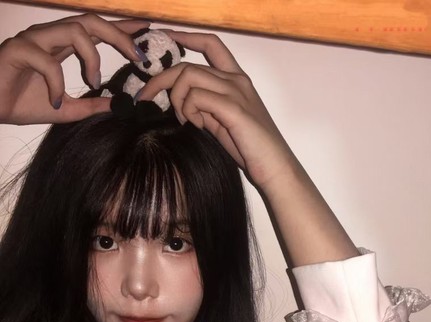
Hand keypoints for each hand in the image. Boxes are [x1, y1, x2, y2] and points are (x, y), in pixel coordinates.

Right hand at [0, 13, 149, 124]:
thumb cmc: (21, 102)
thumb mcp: (67, 109)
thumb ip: (93, 105)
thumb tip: (121, 105)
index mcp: (61, 46)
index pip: (96, 31)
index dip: (122, 28)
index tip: (146, 31)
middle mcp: (49, 36)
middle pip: (90, 21)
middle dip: (118, 35)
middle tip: (138, 56)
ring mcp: (32, 40)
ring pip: (73, 31)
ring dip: (92, 57)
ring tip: (94, 81)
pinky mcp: (16, 50)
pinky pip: (48, 61)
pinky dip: (58, 82)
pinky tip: (57, 100)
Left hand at [137, 31, 299, 189]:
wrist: (276, 168)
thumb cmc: (253, 150)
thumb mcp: (224, 124)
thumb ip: (206, 109)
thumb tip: (182, 104)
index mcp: (237, 80)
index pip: (211, 44)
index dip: (186, 37)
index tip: (167, 38)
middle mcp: (237, 80)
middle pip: (188, 65)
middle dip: (161, 80)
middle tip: (147, 98)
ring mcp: (236, 92)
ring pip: (188, 76)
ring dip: (176, 99)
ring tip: (185, 120)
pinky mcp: (234, 108)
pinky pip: (196, 97)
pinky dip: (188, 111)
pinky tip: (196, 126)